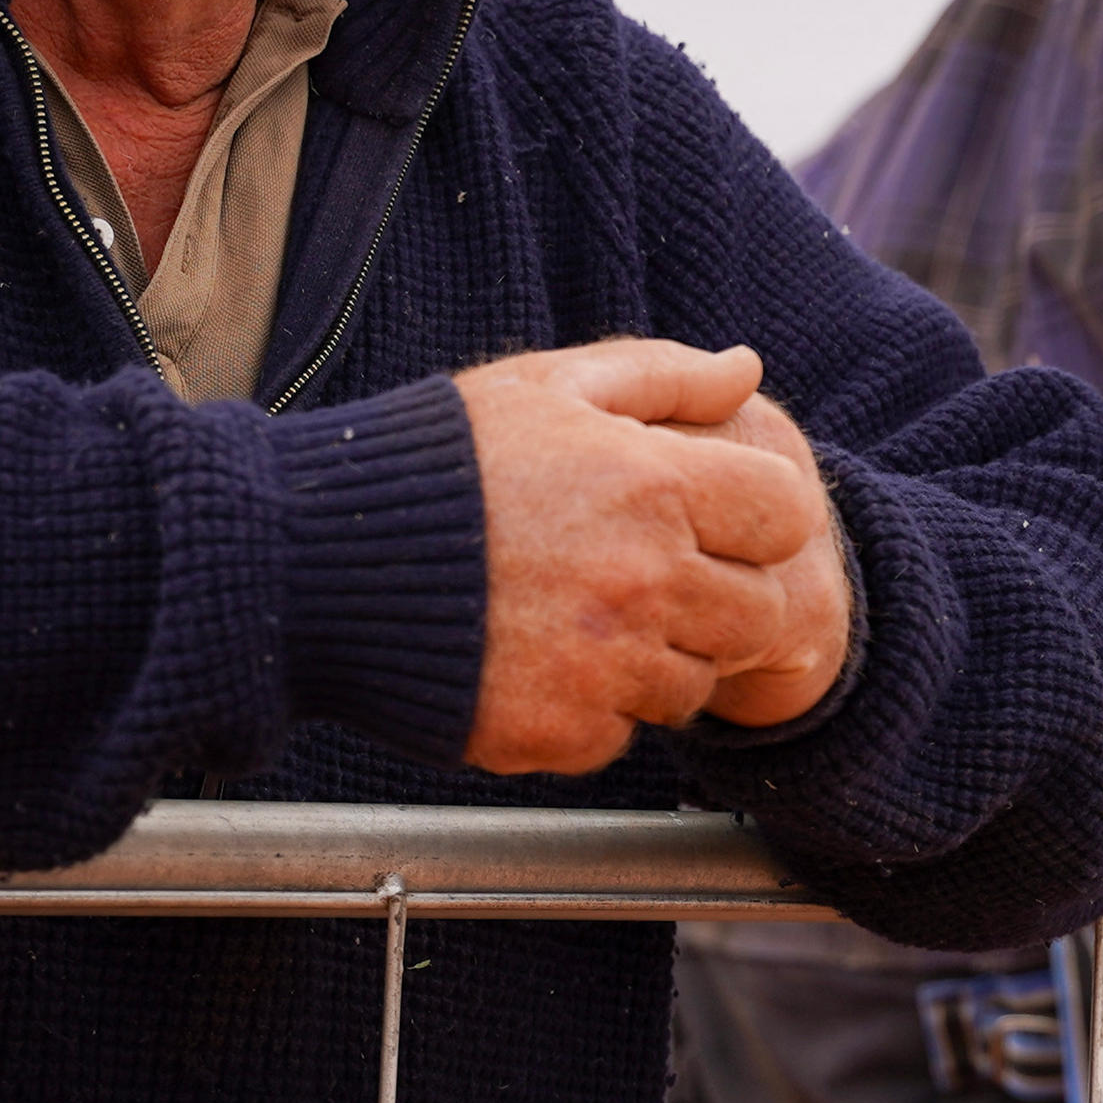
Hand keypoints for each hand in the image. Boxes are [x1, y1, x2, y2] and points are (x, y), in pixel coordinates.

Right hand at [450, 339, 848, 775]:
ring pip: (694, 685)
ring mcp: (605, 666)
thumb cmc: (435, 463)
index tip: (716, 522)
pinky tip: (534, 659)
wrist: (314, 564)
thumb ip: (662, 376)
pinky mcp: (560, 733)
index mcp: (653, 485)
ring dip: (656, 658)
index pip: (788, 516)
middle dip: (721, 599)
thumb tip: (748, 368)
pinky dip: (591, 707)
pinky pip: (620, 733)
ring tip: (576, 615)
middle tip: (646, 578)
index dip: (760, 518)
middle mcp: (645, 583)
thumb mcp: (546, 386)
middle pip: (761, 615)